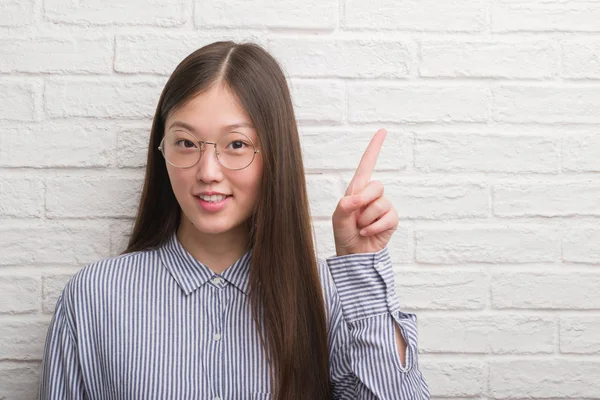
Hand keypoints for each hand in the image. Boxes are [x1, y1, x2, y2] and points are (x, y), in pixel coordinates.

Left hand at [332, 129, 398, 256]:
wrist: (353, 255)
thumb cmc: (344, 234)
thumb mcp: (338, 218)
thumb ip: (344, 206)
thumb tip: (356, 199)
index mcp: (357, 189)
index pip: (367, 165)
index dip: (374, 148)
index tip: (382, 131)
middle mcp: (372, 195)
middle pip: (376, 186)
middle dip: (364, 201)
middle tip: (355, 216)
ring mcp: (383, 207)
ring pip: (381, 204)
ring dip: (366, 219)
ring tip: (360, 226)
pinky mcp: (391, 220)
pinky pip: (387, 218)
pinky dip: (374, 228)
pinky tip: (366, 233)